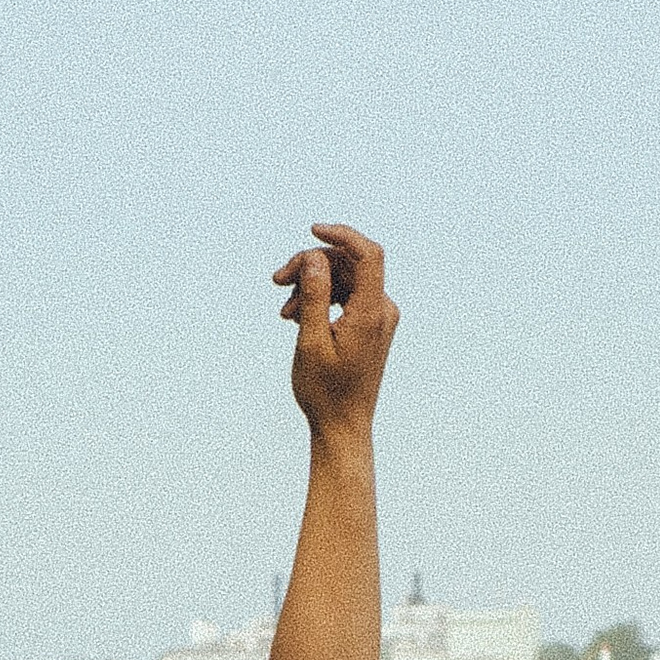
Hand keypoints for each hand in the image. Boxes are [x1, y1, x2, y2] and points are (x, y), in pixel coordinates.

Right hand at [273, 224, 396, 438]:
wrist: (342, 428)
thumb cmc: (325, 393)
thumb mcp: (311, 343)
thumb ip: (315, 297)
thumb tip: (315, 257)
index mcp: (371, 313)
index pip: (367, 254)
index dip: (341, 234)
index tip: (311, 231)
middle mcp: (382, 310)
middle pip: (349, 265)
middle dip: (312, 266)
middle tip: (277, 281)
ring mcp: (378, 318)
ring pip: (344, 281)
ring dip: (312, 286)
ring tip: (285, 311)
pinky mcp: (369, 326)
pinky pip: (346, 298)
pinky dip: (321, 300)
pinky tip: (297, 316)